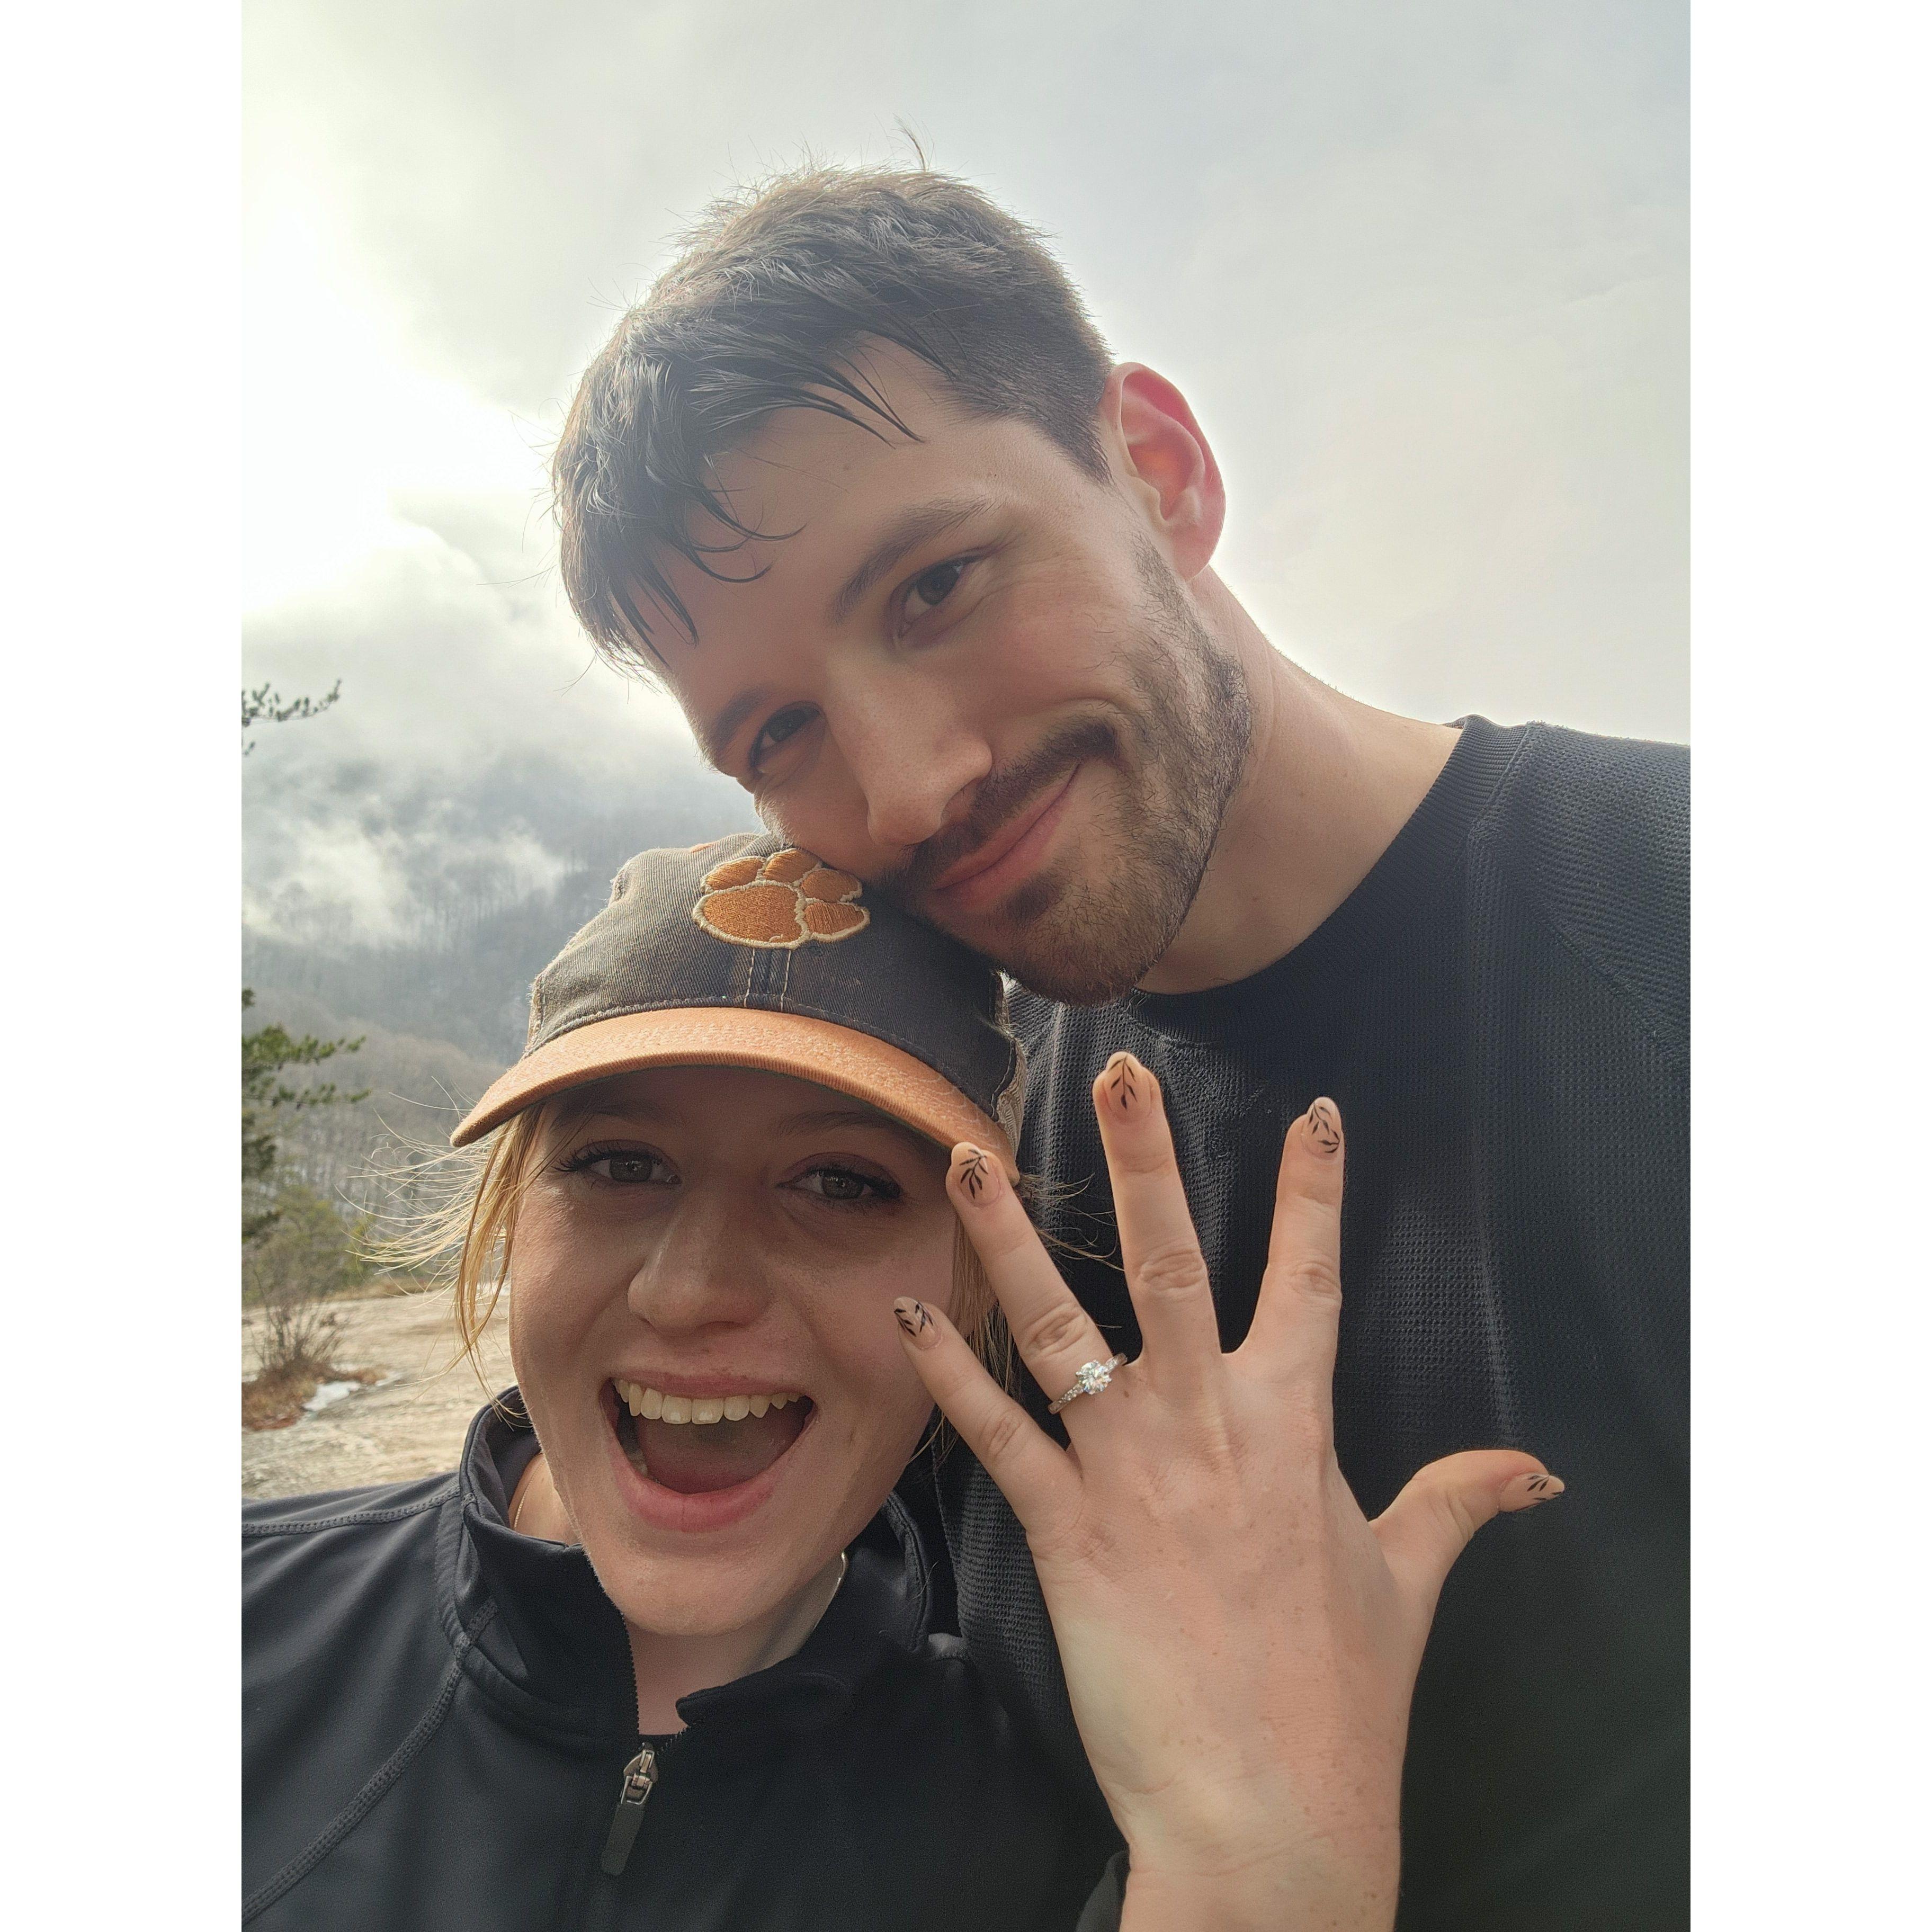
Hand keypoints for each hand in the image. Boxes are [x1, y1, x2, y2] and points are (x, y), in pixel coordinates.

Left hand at [892, 1056, 1561, 1931]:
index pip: (1310, 1278)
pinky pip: (994, 1433)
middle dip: (1146, 1157)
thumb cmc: (1339, 1698)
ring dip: (1009, 1237)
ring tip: (971, 1156)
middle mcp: (1208, 1425)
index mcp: (1295, 1427)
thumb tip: (1534, 1470)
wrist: (1265, 1814)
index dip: (1316, 1191)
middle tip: (1116, 1072)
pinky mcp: (1064, 1529)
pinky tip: (909, 1312)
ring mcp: (1128, 1471)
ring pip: (1059, 1325)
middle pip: (1173, 1262)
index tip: (1315, 1113)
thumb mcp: (1406, 1583)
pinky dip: (947, 1373)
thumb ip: (1457, 1502)